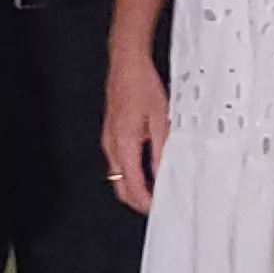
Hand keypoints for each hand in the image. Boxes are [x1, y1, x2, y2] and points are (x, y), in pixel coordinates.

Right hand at [101, 45, 171, 211]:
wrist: (126, 64)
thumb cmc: (141, 85)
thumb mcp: (161, 120)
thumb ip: (162, 150)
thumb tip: (165, 173)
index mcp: (124, 143)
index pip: (132, 186)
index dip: (146, 202)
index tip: (159, 208)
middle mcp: (112, 145)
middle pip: (120, 187)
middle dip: (138, 200)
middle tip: (158, 204)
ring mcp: (108, 140)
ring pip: (118, 176)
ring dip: (134, 186)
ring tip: (156, 188)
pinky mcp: (110, 134)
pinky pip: (118, 162)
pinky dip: (131, 173)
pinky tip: (146, 168)